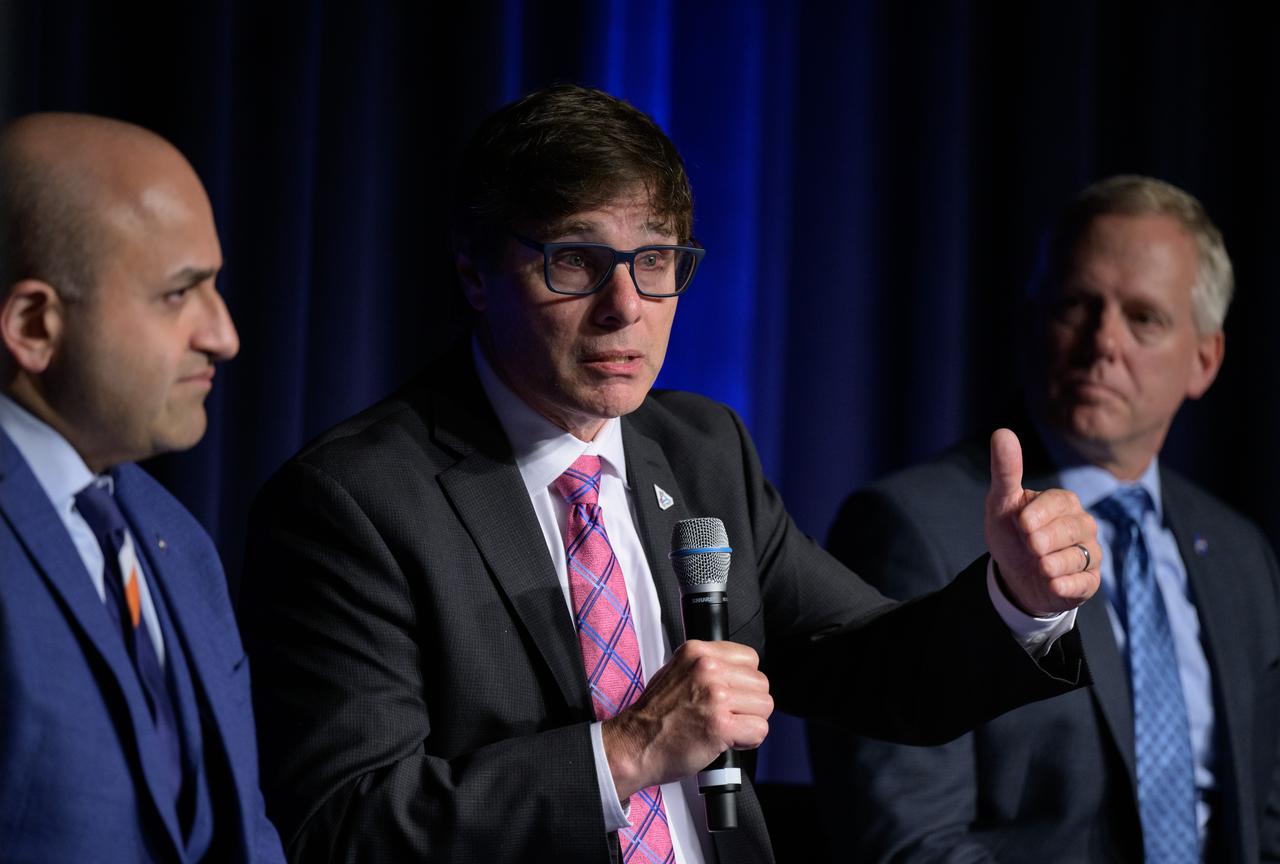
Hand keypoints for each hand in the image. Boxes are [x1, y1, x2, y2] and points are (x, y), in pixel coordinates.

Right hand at [601, 640, 772, 799]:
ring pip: (765, 706)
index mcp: (697, 652)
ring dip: (750, 721)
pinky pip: (759, 730)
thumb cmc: (654, 716)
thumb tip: (737, 673)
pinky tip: (728, 740)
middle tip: (727, 715)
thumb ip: (707, 667)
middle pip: (761, 683)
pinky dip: (748, 741)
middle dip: (749, 703)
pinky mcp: (721, 725)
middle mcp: (708, 669)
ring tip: (726, 727)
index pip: (750, 658)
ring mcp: (716, 696)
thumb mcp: (675, 672)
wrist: (634, 745)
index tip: (731, 693)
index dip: (744, 681)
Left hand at [984, 428, 1100, 616]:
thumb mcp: (1001, 503)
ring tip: (1038, 565)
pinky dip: (1067, 585)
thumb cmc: (1010, 533)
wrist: (1014, 576)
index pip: (1059, 502)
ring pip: (1081, 556)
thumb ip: (1006, 470)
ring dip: (1054, 563)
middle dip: (1044, 539)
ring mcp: (1089, 553)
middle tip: (1029, 546)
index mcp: (1063, 502)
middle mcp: (1082, 525)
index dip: (1038, 515)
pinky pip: (1086, 582)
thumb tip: (1002, 432)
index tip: (1020, 524)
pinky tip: (1051, 584)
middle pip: (1072, 529)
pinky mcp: (1089, 581)